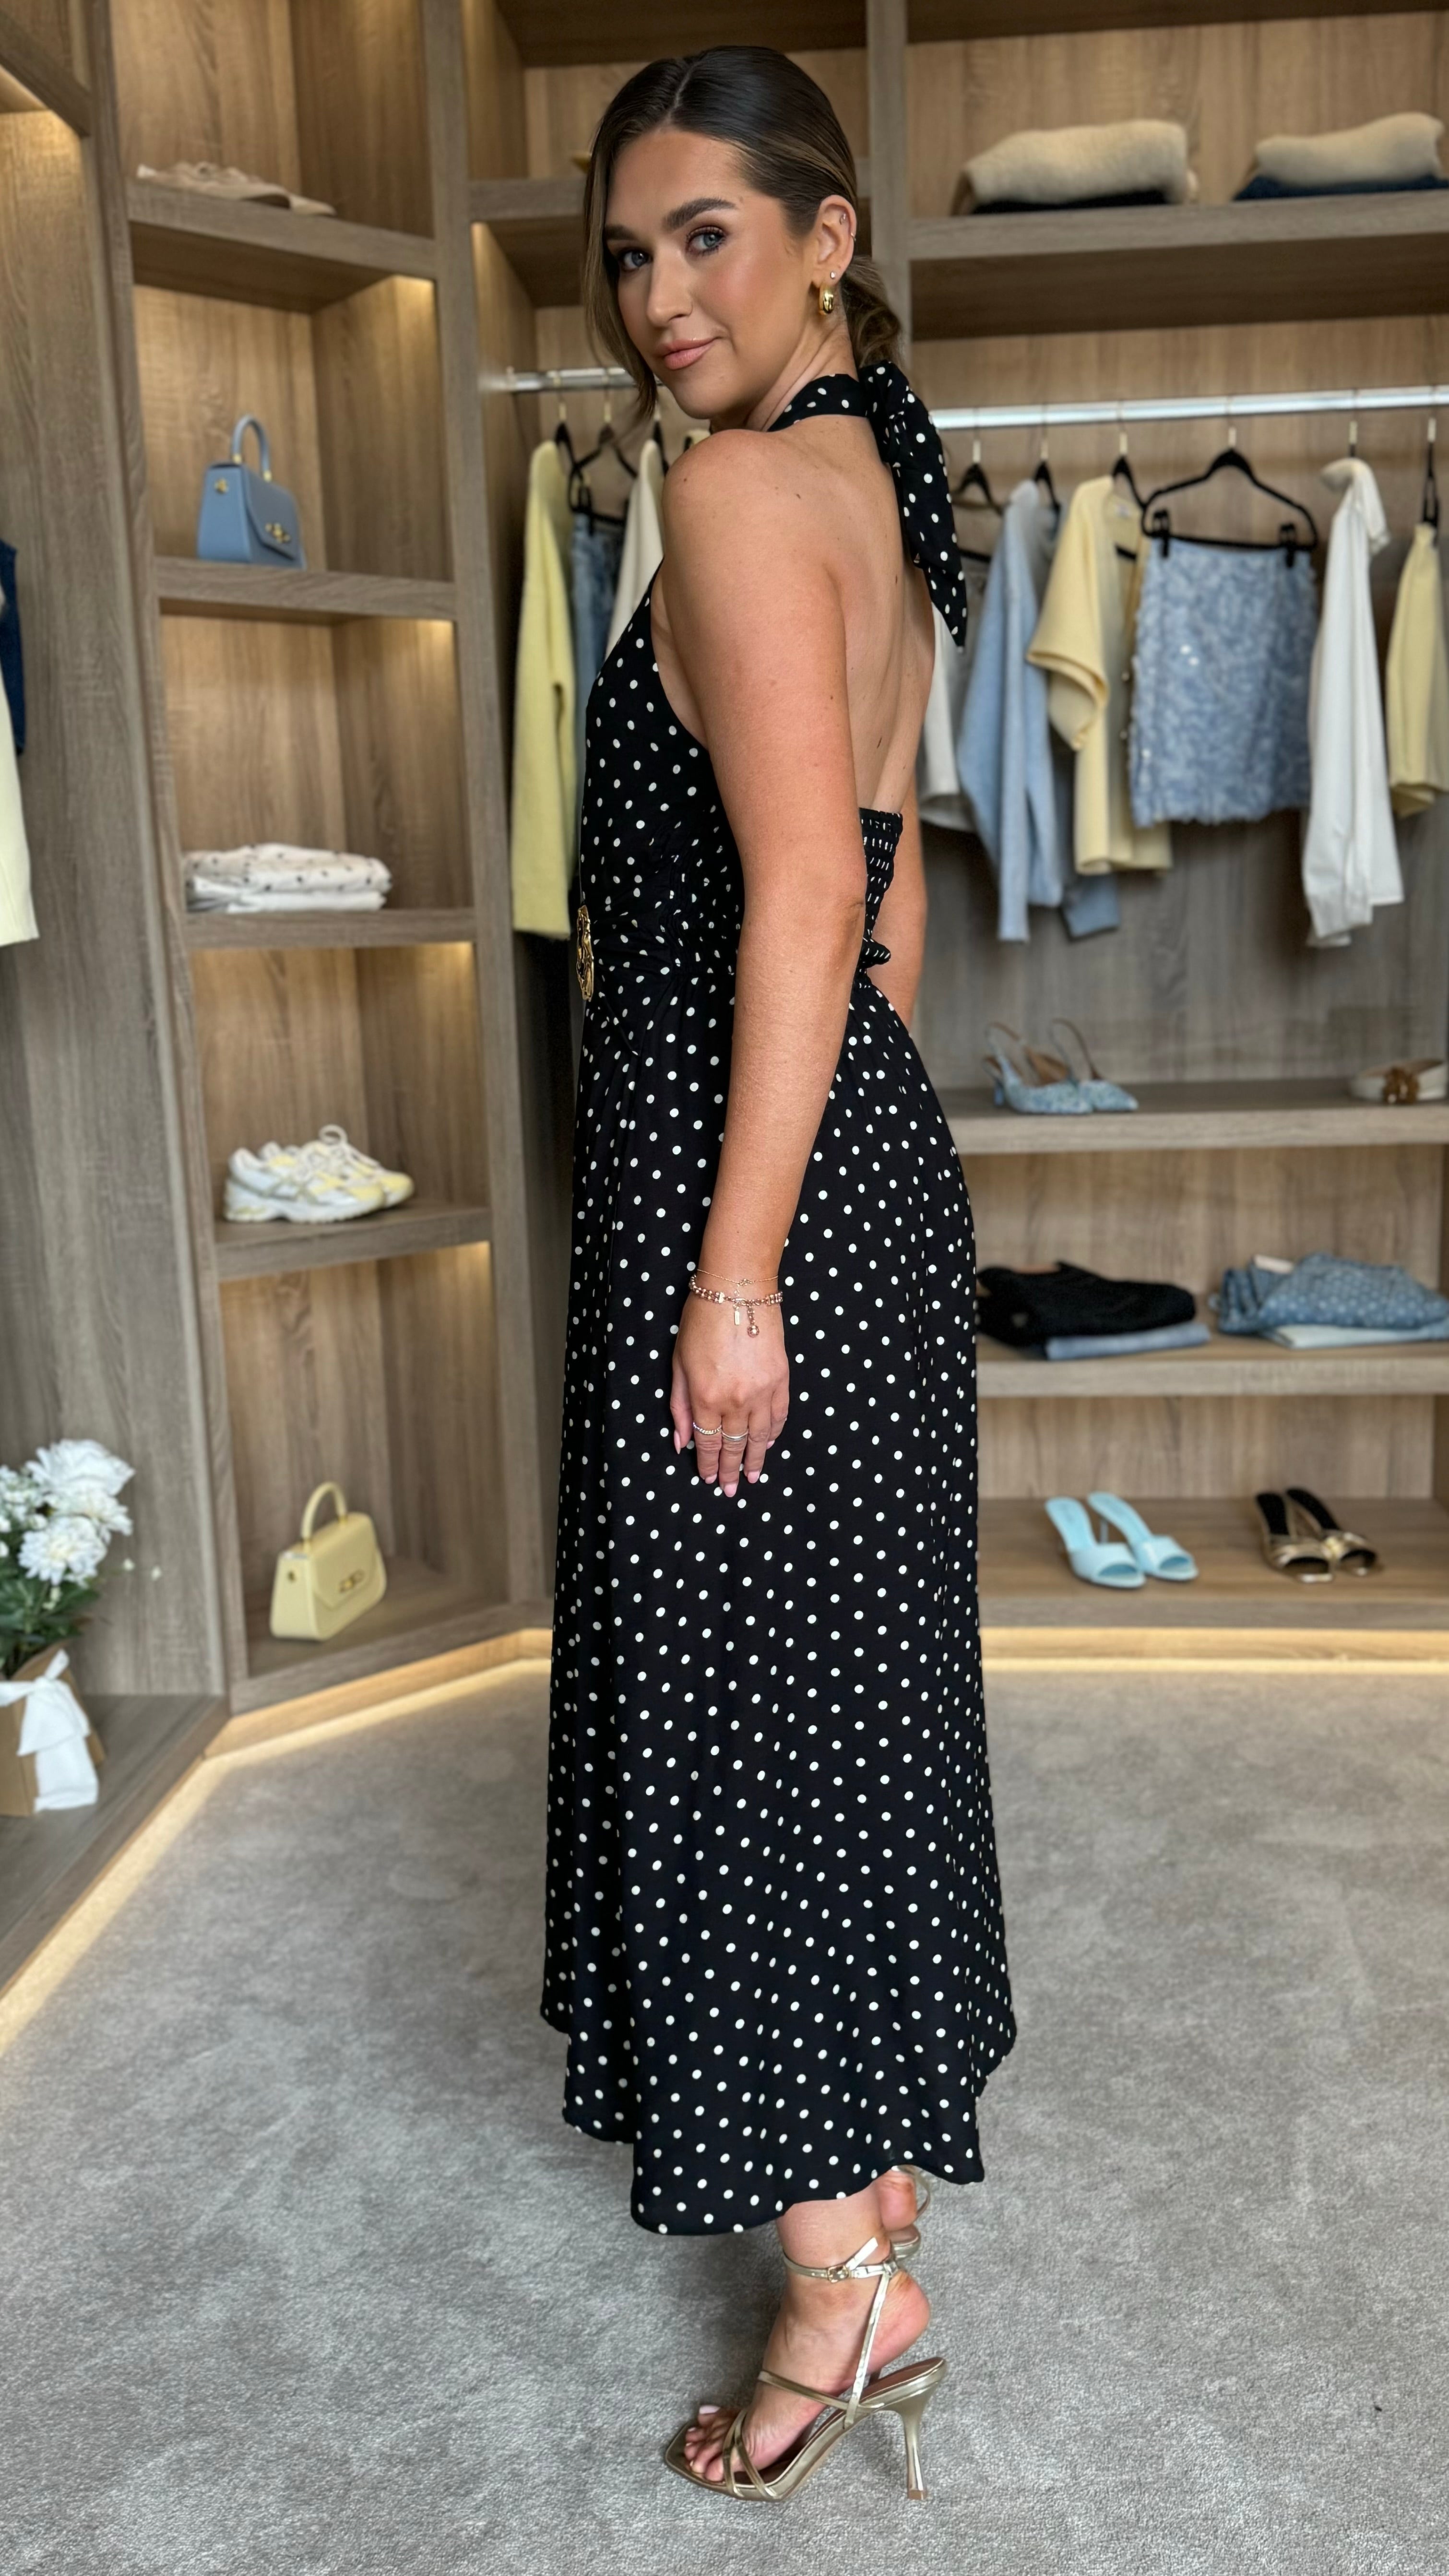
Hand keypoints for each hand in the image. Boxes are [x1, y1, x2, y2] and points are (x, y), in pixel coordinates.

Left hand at [670, 1288, 787, 1496]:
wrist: (738, 1291)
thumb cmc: (701, 1322)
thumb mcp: (678, 1364)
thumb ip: (680, 1407)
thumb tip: (680, 1442)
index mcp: (705, 1397)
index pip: (708, 1442)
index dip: (708, 1464)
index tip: (709, 1479)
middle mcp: (735, 1401)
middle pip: (734, 1445)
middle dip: (731, 1470)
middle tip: (732, 1489)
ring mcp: (762, 1392)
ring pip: (760, 1437)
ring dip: (756, 1460)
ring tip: (754, 1477)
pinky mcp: (782, 1380)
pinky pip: (779, 1417)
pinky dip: (774, 1434)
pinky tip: (769, 1445)